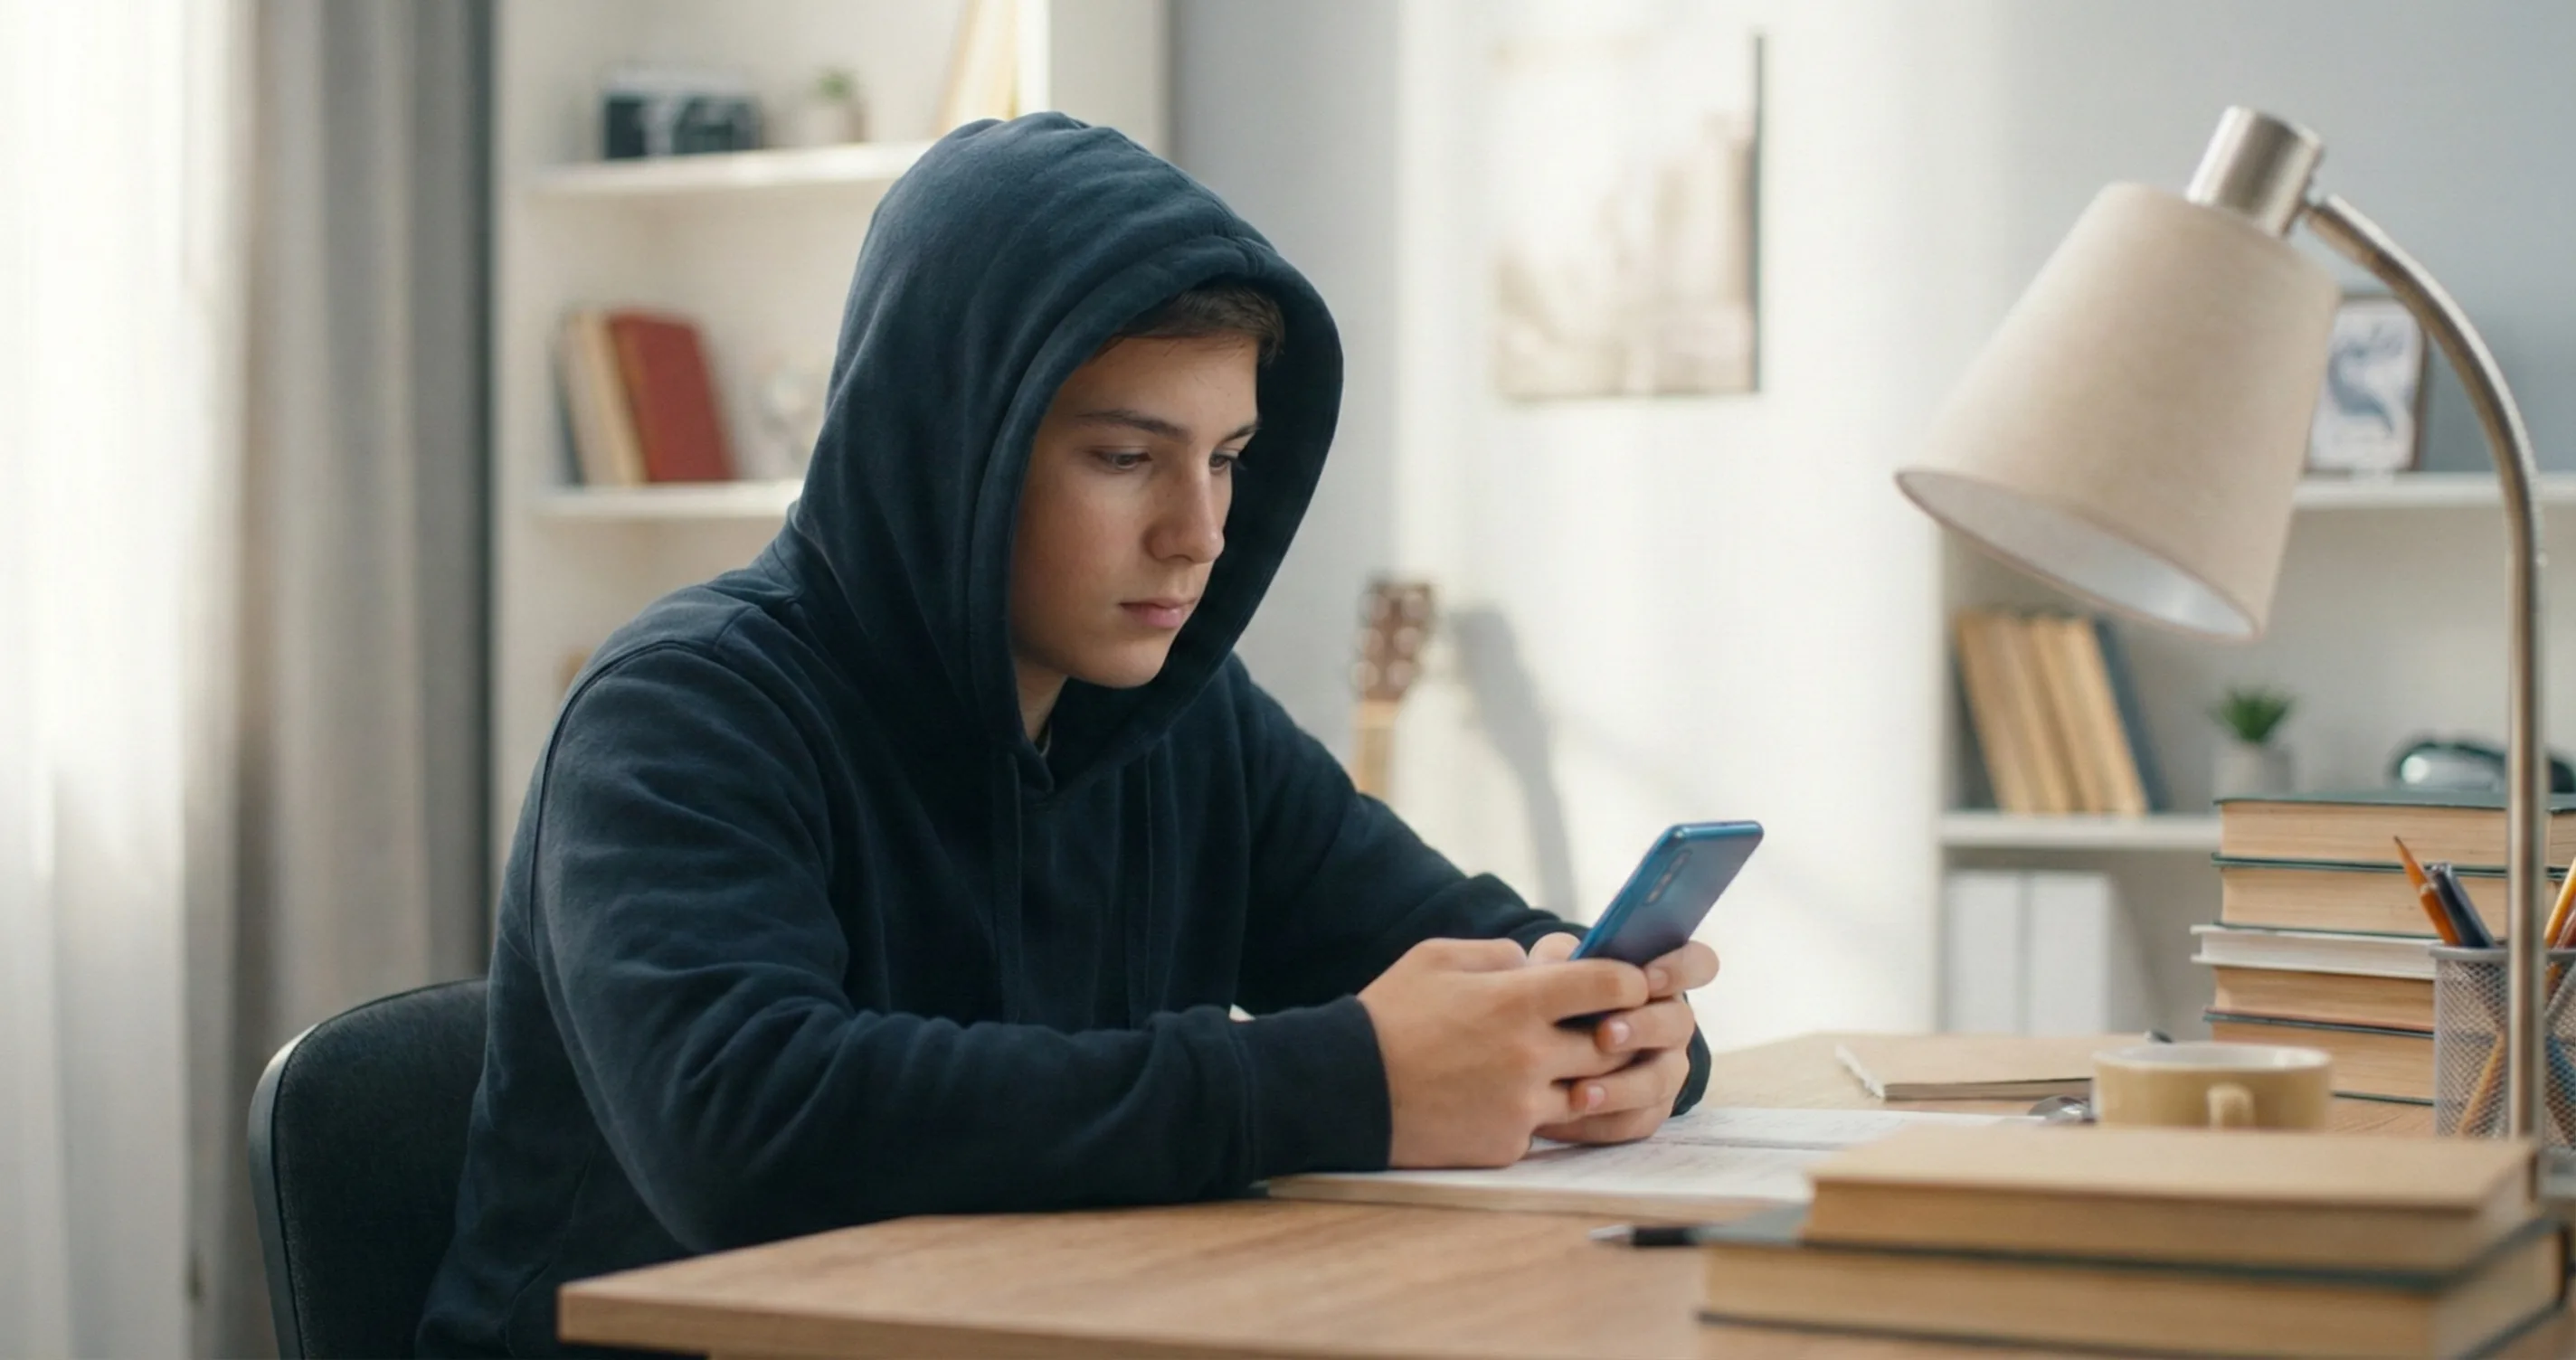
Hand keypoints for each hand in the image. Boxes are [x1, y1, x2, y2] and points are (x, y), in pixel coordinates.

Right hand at [1357, 937, 1649, 1167]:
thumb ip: (1500, 955)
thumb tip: (1542, 964)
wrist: (1345, 1090)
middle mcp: (1531, 1057)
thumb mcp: (1438, 958)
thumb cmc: (1389, 1016)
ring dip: (1583, 1076)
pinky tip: (1505, 1098)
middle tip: (1603, 1023)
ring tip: (1558, 1061)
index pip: (1611, 986)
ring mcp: (1522, 1107)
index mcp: (1518, 1002)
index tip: (1626, 983)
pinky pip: (1545, 1127)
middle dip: (1616, 1032)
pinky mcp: (1507, 1145)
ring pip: (1590, 1093)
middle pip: (1614, 1045)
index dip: (1629, 981)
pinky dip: (1536, 1112)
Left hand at [1523, 933, 1717, 1144]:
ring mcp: (1665, 1069)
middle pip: (1679, 1023)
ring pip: (1660, 1081)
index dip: (1682, 968)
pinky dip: (1603, 1120)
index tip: (1647, 977)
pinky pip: (1637, 1120)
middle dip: (1644, 1028)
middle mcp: (1671, 1025)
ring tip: (1581, 1093)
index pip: (1697, 964)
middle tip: (1605, 1035)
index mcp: (1660, 980)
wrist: (1535, 1051)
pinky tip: (1567, 1115)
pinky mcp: (1647, 1110)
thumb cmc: (1555, 997)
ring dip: (1623, 1087)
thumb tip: (1563, 961)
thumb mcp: (1553, 968)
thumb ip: (1560, 958)